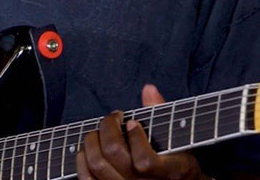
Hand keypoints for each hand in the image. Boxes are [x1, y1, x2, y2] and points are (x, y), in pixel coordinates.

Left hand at [76, 85, 205, 179]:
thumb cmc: (176, 160)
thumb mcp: (177, 139)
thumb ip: (161, 113)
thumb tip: (149, 89)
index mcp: (169, 172)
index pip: (145, 161)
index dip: (136, 137)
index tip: (133, 122)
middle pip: (114, 154)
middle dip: (108, 127)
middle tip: (114, 118)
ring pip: (97, 165)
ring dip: (92, 140)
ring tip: (99, 132)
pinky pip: (86, 179)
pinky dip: (82, 160)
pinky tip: (89, 148)